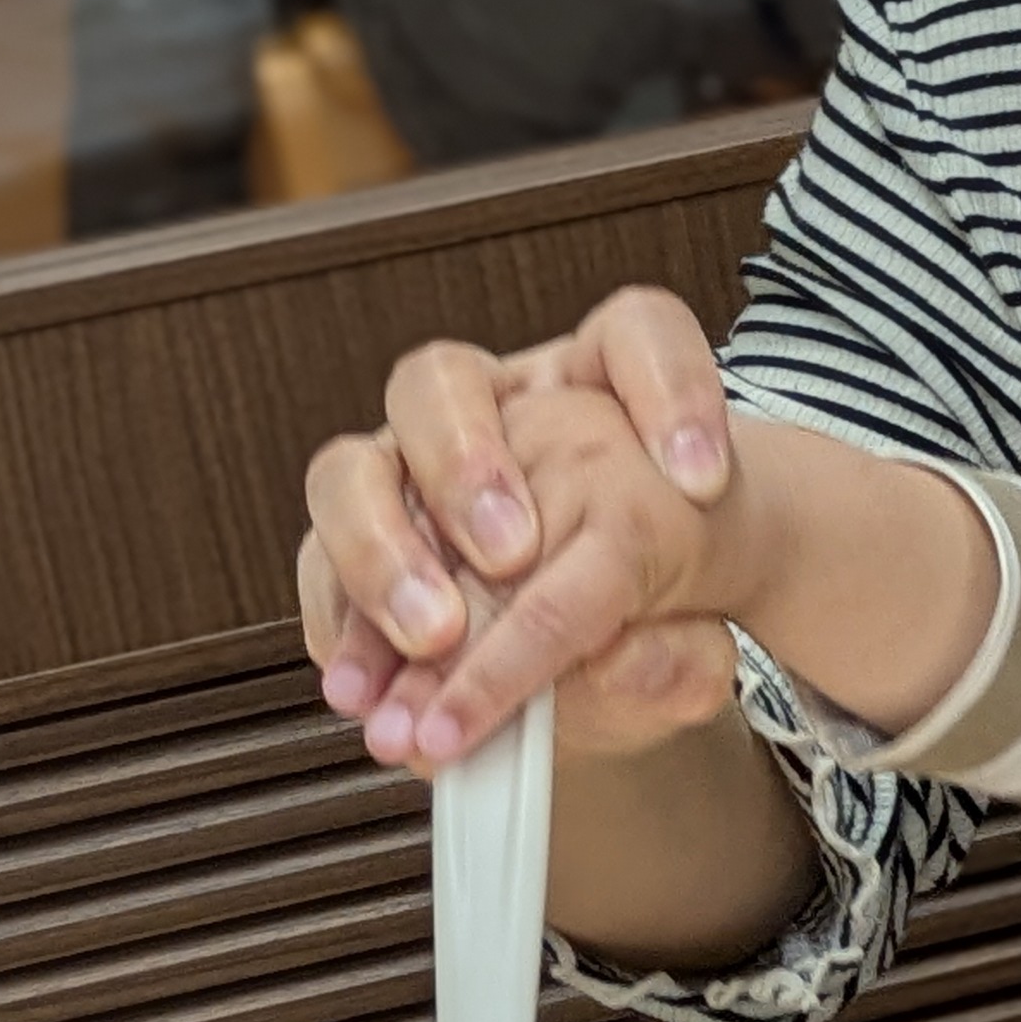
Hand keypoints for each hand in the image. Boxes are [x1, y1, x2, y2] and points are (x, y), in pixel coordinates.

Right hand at [300, 289, 738, 769]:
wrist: (591, 678)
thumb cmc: (648, 628)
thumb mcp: (689, 649)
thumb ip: (680, 655)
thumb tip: (626, 657)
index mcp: (594, 402)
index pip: (635, 335)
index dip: (670, 388)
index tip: (703, 480)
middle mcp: (485, 421)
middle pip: (442, 381)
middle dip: (466, 465)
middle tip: (511, 554)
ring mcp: (400, 483)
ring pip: (350, 469)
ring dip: (384, 551)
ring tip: (433, 638)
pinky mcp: (349, 558)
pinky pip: (317, 568)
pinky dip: (346, 628)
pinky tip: (374, 686)